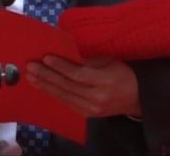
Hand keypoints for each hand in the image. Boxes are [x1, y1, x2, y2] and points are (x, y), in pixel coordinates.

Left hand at [25, 56, 140, 117]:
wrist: (138, 97)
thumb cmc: (124, 73)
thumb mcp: (109, 61)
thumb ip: (88, 60)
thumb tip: (65, 54)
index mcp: (105, 81)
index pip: (77, 75)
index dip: (60, 67)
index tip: (46, 58)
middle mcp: (97, 98)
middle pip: (67, 86)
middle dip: (46, 76)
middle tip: (30, 67)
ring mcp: (91, 109)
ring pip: (63, 96)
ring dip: (45, 86)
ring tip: (31, 76)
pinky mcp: (88, 115)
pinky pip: (67, 103)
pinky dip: (53, 94)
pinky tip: (43, 86)